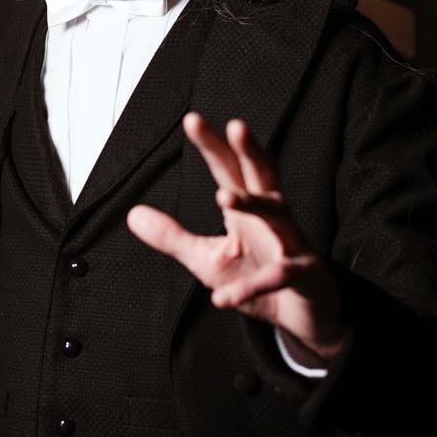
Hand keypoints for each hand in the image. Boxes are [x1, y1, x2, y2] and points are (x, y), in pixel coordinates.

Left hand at [127, 112, 348, 361]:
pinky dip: (249, 286)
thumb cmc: (258, 280)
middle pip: (262, 175)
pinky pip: (277, 276)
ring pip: (277, 214)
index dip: (212, 145)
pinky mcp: (303, 277)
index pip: (228, 169)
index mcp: (247, 210)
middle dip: (249, 150)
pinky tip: (222, 297)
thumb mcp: (207, 259)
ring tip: (221, 197)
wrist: (304, 317)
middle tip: (235, 124)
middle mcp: (272, 219)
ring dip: (251, 204)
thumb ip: (172, 236)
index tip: (192, 119)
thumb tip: (132, 213)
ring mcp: (291, 245)